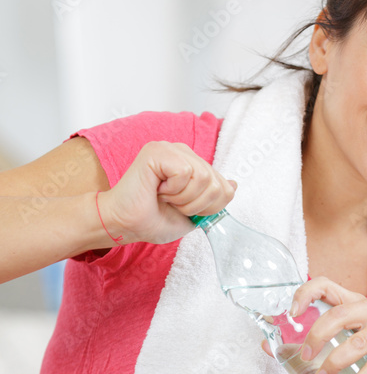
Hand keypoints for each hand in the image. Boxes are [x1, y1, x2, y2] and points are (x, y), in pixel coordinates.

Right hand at [96, 141, 237, 244]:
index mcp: (193, 165)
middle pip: (217, 184)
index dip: (210, 207)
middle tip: (172, 204)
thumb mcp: (194, 215)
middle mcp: (184, 153)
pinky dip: (173, 190)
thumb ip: (214, 200)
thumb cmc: (153, 219)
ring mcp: (171, 149)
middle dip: (196, 205)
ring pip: (203, 177)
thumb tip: (233, 184)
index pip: (225, 186)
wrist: (125, 225)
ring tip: (164, 197)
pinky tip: (157, 189)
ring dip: (183, 198)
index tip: (185, 210)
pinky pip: (185, 172)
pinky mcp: (158, 151)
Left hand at [261, 276, 366, 373]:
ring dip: (335, 364)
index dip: (306, 293)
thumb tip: (268, 346)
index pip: (327, 285)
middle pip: (340, 314)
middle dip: (317, 336)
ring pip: (357, 342)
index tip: (292, 313)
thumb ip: (307, 346)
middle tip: (304, 357)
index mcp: (354, 303)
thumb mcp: (340, 350)